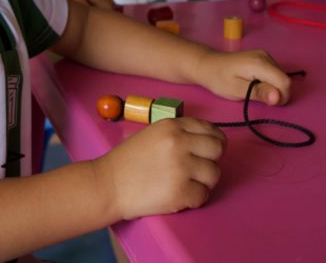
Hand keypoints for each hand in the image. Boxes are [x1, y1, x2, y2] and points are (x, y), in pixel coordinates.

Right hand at [95, 117, 225, 219]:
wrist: (107, 185)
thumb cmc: (127, 161)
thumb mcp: (152, 134)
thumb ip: (178, 133)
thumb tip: (205, 141)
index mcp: (171, 126)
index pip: (210, 129)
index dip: (213, 140)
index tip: (208, 150)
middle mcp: (179, 143)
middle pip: (218, 149)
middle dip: (211, 159)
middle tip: (198, 168)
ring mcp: (181, 168)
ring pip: (214, 174)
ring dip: (203, 181)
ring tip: (185, 183)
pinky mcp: (180, 192)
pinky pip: (203, 196)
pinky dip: (194, 199)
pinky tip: (178, 195)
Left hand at [195, 49, 291, 105]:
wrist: (207, 65)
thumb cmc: (219, 79)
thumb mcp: (237, 90)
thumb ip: (258, 93)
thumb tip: (278, 98)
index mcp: (260, 63)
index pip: (284, 82)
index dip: (280, 97)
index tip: (267, 104)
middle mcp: (266, 56)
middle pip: (284, 79)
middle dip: (276, 93)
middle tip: (257, 99)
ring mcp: (265, 55)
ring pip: (280, 77)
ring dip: (272, 88)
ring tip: (253, 91)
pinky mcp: (263, 58)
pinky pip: (274, 74)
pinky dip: (269, 82)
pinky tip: (254, 84)